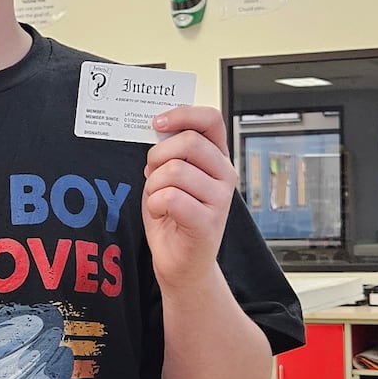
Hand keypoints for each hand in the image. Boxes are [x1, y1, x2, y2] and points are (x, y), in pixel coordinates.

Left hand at [143, 105, 235, 289]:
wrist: (182, 264)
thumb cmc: (173, 217)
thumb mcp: (168, 176)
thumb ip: (169, 152)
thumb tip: (159, 129)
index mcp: (217, 158)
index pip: (211, 119)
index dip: (183, 114)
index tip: (158, 123)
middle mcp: (225, 175)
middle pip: (189, 143)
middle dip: (158, 156)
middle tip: (152, 174)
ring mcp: (220, 199)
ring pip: (175, 170)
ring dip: (154, 185)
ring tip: (158, 200)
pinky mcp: (208, 222)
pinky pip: (171, 198)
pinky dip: (155, 204)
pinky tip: (160, 213)